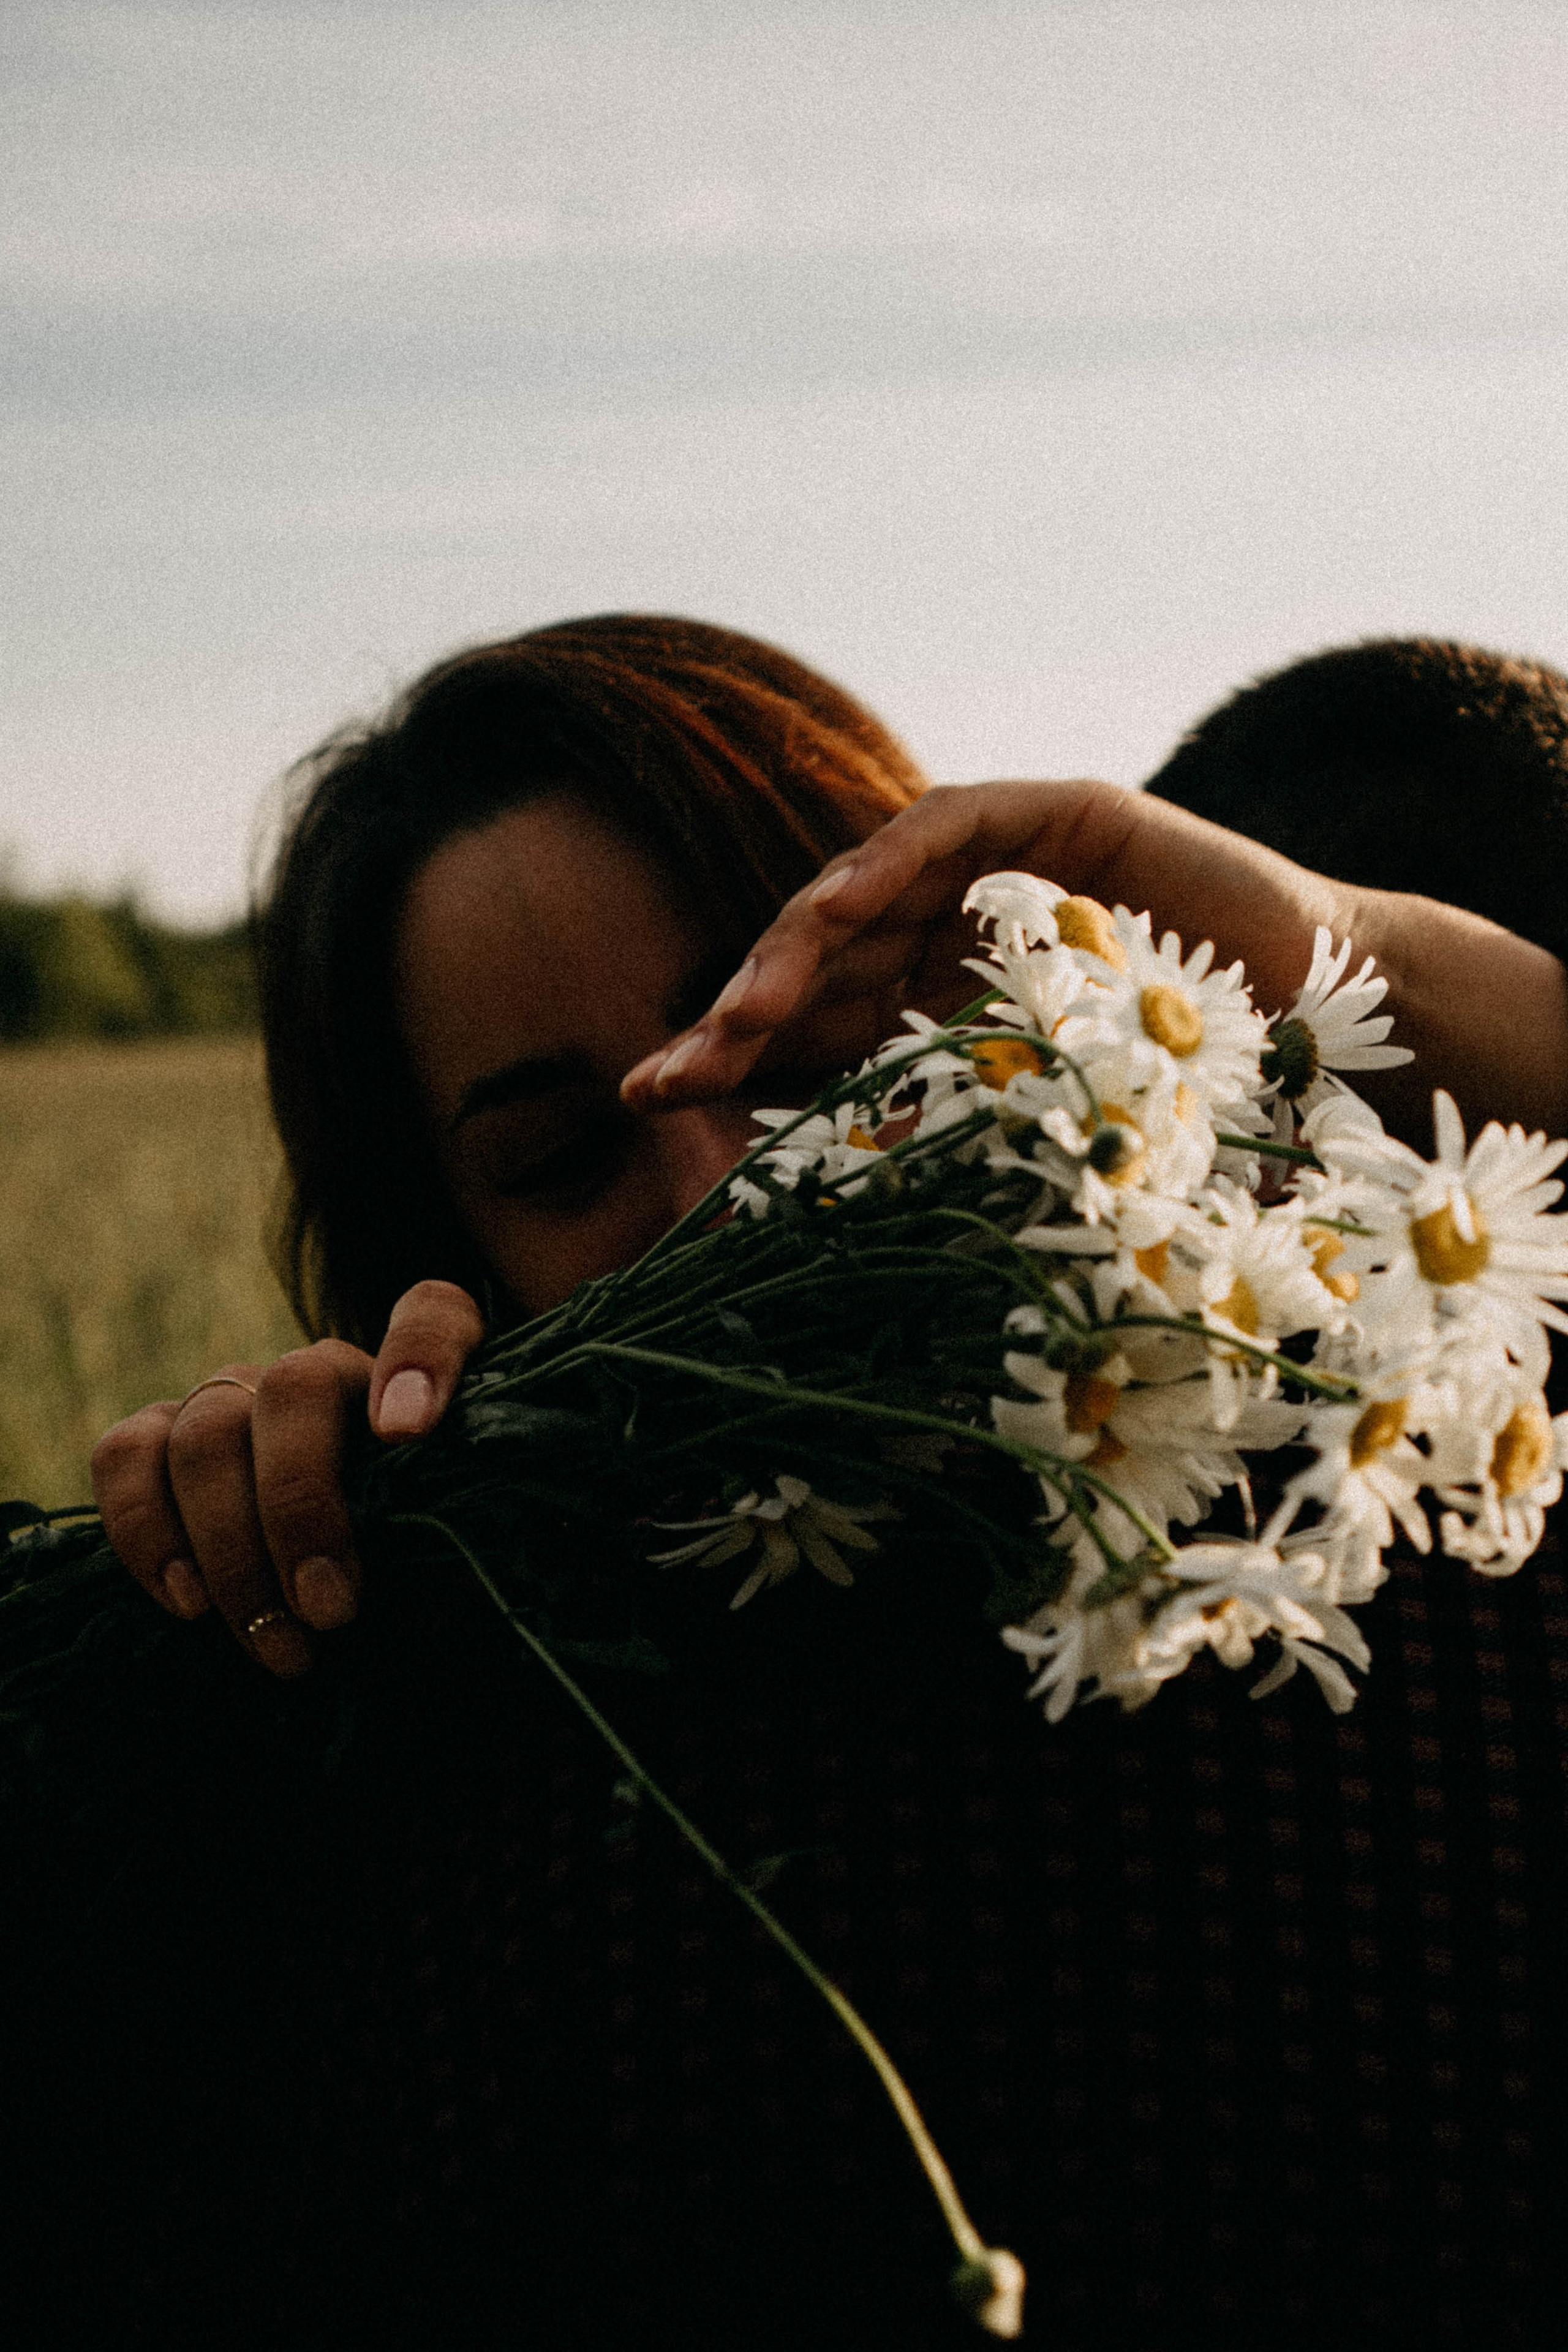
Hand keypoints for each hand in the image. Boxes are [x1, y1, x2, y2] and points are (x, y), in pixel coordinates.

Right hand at [91, 1280, 485, 1676]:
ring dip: (230, 1546)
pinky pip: (124, 1454)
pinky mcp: (160, 1437)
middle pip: (294, 1389)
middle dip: (301, 1508)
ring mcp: (233, 1397)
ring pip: (207, 1431)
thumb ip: (458, 1533)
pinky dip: (144, 1529)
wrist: (338, 1602)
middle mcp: (321, 1372)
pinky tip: (188, 1602)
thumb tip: (445, 1560)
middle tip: (329, 1614)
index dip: (421, 1360)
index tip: (408, 1431)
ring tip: (269, 1636)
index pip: (434, 1318)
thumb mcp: (455, 1558)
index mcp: (412, 1383)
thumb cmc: (410, 1576)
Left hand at [621, 781, 1347, 1113]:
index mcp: (930, 1000)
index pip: (811, 1022)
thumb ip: (925, 1124)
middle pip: (815, 962)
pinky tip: (832, 912)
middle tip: (666, 1073)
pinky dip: (885, 865)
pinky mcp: (1048, 812)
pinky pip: (944, 830)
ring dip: (792, 950)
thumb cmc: (1182, 1088)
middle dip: (738, 1015)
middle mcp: (942, 928)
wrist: (1315, 1022)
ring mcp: (989, 867)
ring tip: (737, 1012)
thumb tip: (804, 1191)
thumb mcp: (1023, 1116)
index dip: (730, 1052)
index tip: (650, 1097)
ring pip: (859, 895)